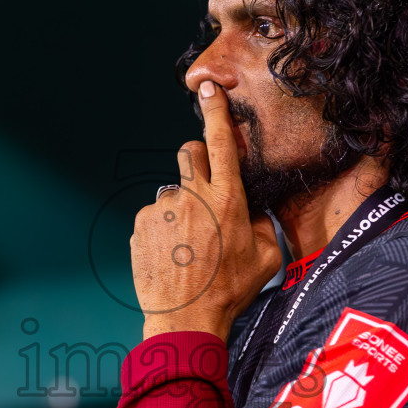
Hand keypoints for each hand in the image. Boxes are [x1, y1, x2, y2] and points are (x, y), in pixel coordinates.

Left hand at [132, 81, 281, 340]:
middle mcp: (193, 197)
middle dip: (196, 161)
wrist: (186, 319)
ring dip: (180, 209)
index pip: (221, 142)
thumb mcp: (266, 258)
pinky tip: (172, 255)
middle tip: (204, 190)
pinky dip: (163, 230)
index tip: (209, 89)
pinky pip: (154, 217)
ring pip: (172, 192)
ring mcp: (163, 209)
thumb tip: (251, 212)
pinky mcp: (141, 225)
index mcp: (227, 199)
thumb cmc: (229, 292)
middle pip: (188, 153)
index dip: (216, 111)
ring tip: (188, 246)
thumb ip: (262, 225)